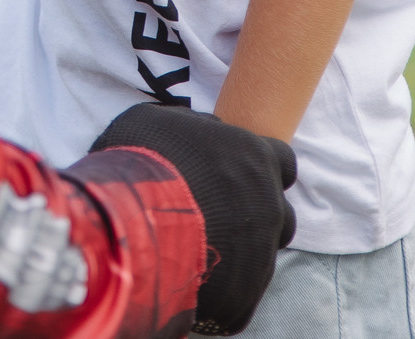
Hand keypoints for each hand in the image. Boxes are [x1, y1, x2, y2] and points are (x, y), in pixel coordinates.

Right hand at [90, 104, 297, 335]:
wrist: (131, 223)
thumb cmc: (143, 160)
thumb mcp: (157, 120)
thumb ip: (192, 125)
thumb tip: (204, 129)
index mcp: (254, 157)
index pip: (282, 160)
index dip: (261, 165)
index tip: (238, 170)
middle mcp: (268, 204)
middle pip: (281, 212)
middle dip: (257, 214)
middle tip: (218, 214)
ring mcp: (261, 251)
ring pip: (265, 253)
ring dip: (243, 250)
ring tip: (204, 249)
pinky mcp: (244, 294)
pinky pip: (242, 292)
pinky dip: (222, 286)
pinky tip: (192, 277)